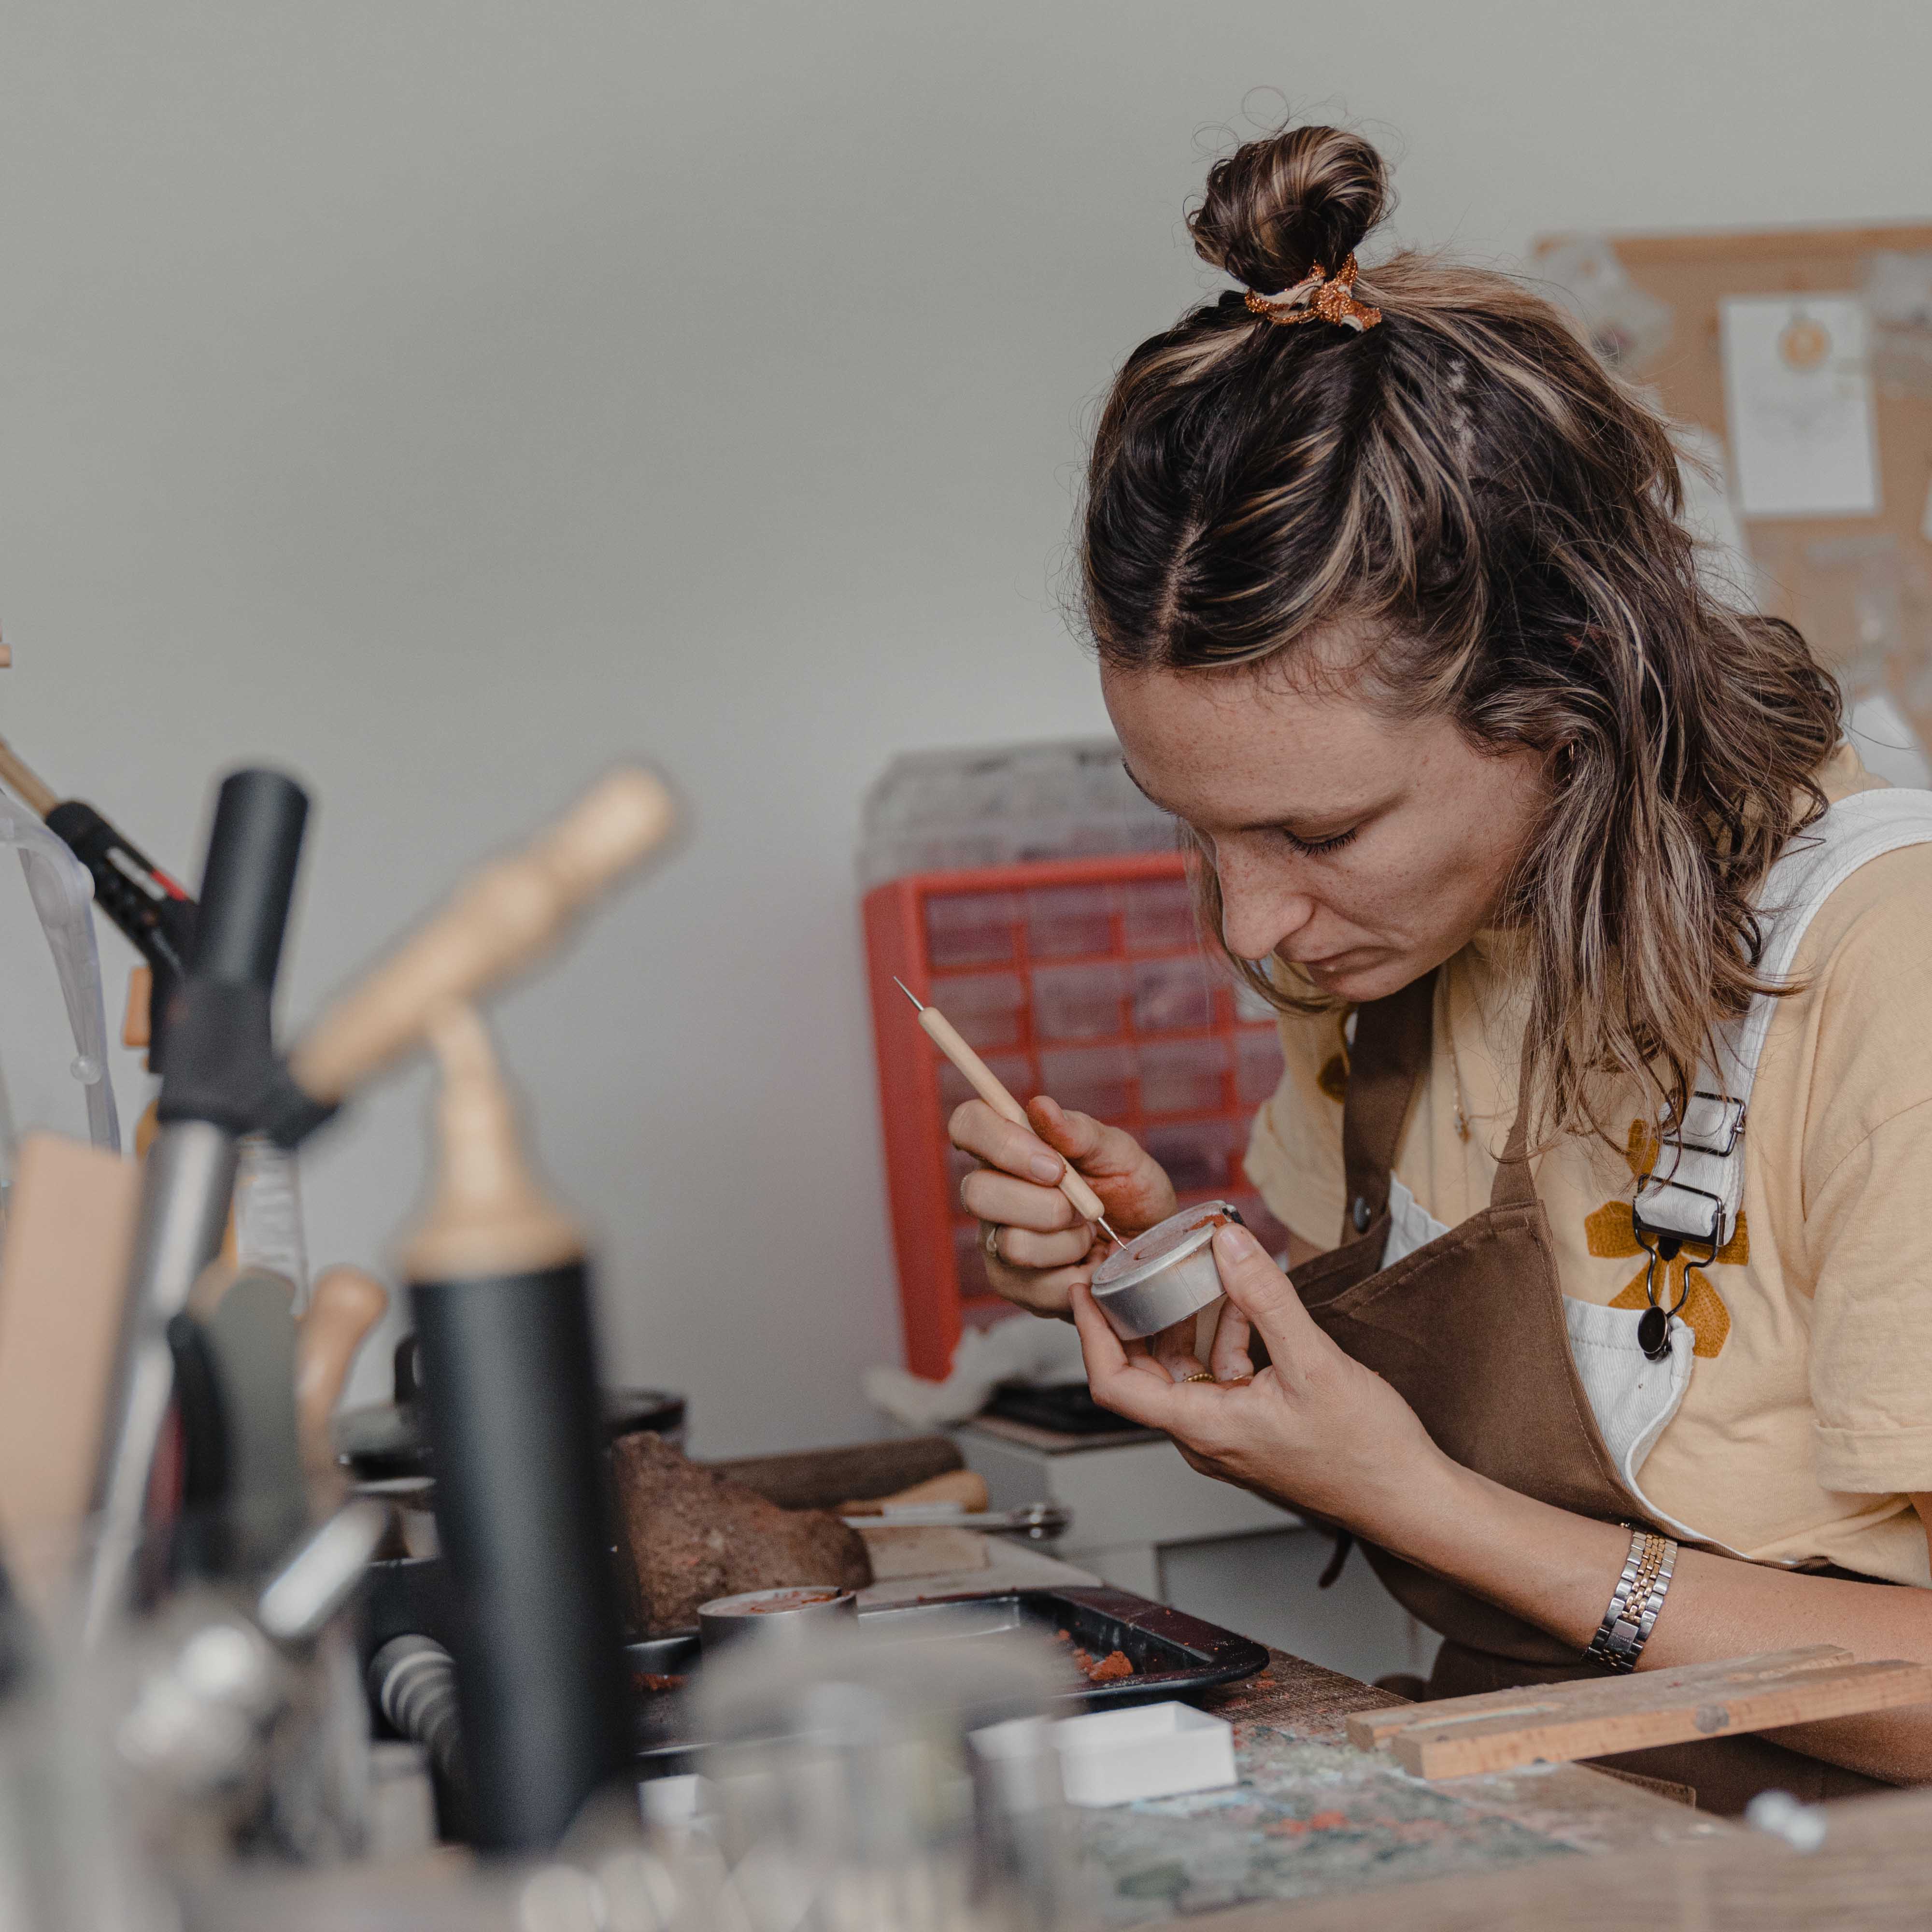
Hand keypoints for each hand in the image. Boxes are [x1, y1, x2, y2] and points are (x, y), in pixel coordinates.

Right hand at [951, 1094, 1175, 1317]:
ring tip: (1089, 1237)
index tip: (1054, 1164)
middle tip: (1086, 1208)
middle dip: (1046, 1205)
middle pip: (976, 1193)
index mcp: (1009, 1147)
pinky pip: (1035, 1285)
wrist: (1153, 1249)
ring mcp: (995, 1240)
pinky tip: (1087, 1265)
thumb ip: (1080, 1132)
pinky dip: (1076, 1276)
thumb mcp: (1119, 1155)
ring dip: (1068, 1242)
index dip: (1001, 1142)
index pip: (967, 1125)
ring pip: (1012, 1244)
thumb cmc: (1131, 1192)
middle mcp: (991, 1192)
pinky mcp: (1010, 1284)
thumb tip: (1040, 1106)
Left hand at [1069, 1219, 1444, 1542]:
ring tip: (1190, 1268)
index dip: (1090, 1333)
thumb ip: (1266, 1299)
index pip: (1114, 1383)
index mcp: (1203, 1427)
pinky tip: (1243, 1304)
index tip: (1083, 1288)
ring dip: (1183, 1320)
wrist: (1411, 1499)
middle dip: (1133, 1315)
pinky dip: (1222, 1337)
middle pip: (1142, 1371)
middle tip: (1129, 1264)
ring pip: (1183, 1370)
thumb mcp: (1314, 1361)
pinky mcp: (1253, 1428)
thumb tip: (1229, 1243)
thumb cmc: (1366, 1451)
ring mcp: (1227, 1435)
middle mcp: (1204, 1436)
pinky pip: (1219, 1375)